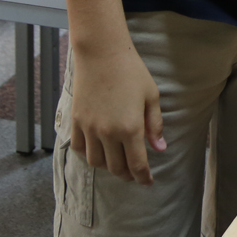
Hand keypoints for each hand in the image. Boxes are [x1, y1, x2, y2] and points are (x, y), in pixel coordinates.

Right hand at [69, 42, 164, 185]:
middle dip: (127, 175)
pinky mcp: (76, 121)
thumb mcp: (151, 96)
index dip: (143, 178)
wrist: (102, 54)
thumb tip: (159, 148)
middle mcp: (107, 133)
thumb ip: (155, 125)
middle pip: (116, 168)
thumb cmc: (132, 72)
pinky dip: (88, 155)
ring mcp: (89, 128)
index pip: (137, 165)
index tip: (148, 182)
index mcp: (130, 128)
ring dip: (108, 167)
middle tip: (134, 174)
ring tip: (117, 163)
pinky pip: (79, 148)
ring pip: (96, 162)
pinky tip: (98, 151)